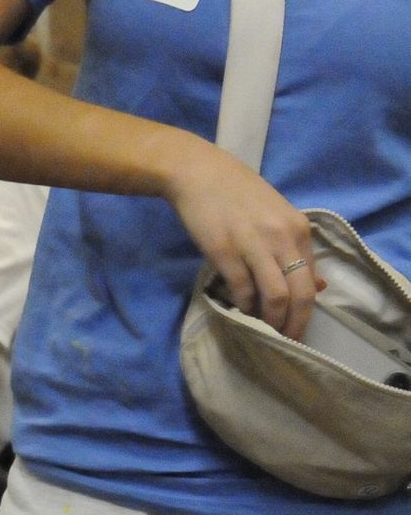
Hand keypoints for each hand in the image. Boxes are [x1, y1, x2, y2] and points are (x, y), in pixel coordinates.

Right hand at [163, 143, 315, 339]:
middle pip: (298, 293)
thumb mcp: (276, 217)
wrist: (199, 174)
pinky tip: (239, 309)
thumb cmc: (238, 194)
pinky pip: (241, 289)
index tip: (297, 327)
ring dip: (269, 320)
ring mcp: (252, 245)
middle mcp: (282, 238)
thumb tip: (316, 285)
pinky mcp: (224, 252)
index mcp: (298, 229)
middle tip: (285, 341)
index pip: (310, 280)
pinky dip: (243, 304)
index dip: (306, 311)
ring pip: (273, 296)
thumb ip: (295, 249)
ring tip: (262, 330)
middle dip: (292, 323)